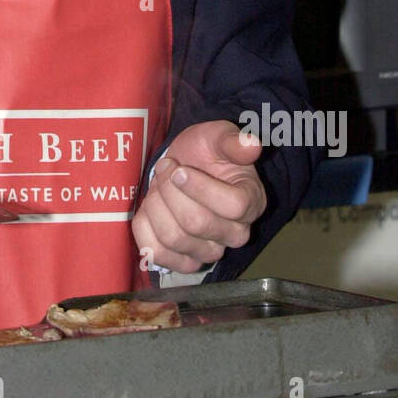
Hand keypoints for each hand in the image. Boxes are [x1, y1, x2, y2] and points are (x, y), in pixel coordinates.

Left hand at [132, 120, 266, 272]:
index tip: (179, 169)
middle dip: (170, 191)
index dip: (199, 187)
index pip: (232, 206)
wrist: (185, 167)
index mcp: (251, 202)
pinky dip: (144, 228)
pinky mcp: (183, 261)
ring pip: (174, 238)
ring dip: (156, 206)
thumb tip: (252, 145)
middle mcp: (235, 234)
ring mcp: (209, 251)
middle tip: (165, 169)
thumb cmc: (206, 153)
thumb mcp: (219, 136)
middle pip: (196, 223)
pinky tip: (149, 207)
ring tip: (157, 186)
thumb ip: (233, 141)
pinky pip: (157, 253)